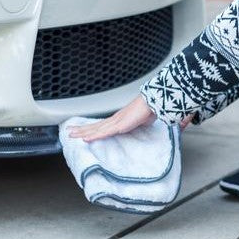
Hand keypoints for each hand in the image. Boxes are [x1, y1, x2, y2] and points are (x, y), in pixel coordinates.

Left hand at [67, 94, 196, 141]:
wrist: (162, 99)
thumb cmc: (159, 107)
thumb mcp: (155, 122)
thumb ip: (157, 127)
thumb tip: (170, 131)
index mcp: (125, 119)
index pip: (106, 126)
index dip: (95, 129)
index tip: (85, 132)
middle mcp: (118, 119)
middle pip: (97, 126)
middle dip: (82, 129)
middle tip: (69, 133)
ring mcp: (118, 120)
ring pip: (97, 129)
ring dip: (83, 132)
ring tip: (69, 135)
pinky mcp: (121, 123)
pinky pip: (104, 131)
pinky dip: (93, 135)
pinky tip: (84, 138)